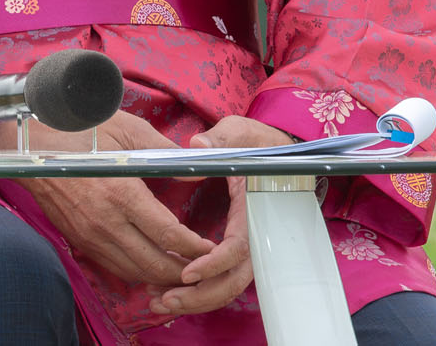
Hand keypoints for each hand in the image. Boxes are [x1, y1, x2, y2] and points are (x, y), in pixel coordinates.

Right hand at [0, 110, 217, 289]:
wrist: (28, 149)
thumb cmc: (79, 131)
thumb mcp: (126, 129)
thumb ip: (165, 151)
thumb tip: (197, 166)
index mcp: (122, 193)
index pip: (167, 234)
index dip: (194, 246)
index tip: (210, 245)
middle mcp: (106, 222)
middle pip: (153, 263)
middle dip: (183, 271)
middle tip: (203, 265)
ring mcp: (90, 235)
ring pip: (133, 271)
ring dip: (160, 275)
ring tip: (182, 268)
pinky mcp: (79, 240)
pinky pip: (113, 267)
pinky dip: (136, 272)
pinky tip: (150, 264)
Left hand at [151, 115, 298, 316]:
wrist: (276, 153)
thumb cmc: (258, 143)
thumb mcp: (240, 132)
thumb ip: (221, 138)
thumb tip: (198, 145)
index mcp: (255, 209)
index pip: (239, 248)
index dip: (214, 264)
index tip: (187, 272)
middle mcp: (255, 234)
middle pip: (233, 280)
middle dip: (201, 296)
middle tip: (165, 300)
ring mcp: (247, 245)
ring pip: (226, 286)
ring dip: (195, 299)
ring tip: (159, 302)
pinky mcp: (236, 251)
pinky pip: (221, 280)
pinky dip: (198, 292)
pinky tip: (168, 293)